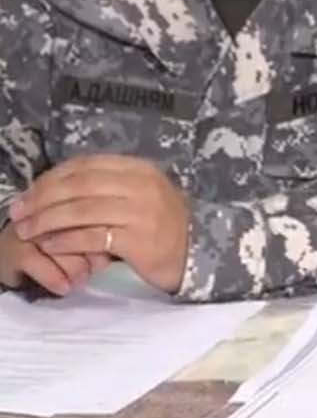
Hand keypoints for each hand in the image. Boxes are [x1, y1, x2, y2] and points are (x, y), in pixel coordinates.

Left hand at [10, 155, 190, 294]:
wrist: (196, 252)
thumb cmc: (161, 224)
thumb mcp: (140, 194)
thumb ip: (107, 187)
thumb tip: (54, 188)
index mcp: (140, 169)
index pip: (85, 165)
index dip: (51, 178)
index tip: (28, 193)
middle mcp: (142, 186)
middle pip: (79, 186)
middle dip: (42, 200)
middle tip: (18, 213)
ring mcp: (142, 212)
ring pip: (81, 210)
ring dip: (46, 221)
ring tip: (27, 231)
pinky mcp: (138, 240)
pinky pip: (92, 237)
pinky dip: (65, 240)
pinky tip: (49, 245)